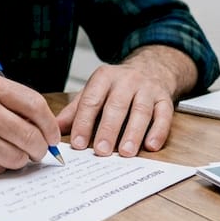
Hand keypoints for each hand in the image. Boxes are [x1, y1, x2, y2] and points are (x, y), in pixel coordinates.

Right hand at [0, 72, 61, 176]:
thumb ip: (10, 103)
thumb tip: (46, 128)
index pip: (35, 105)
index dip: (50, 125)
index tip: (53, 136)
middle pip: (31, 135)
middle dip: (40, 148)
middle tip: (39, 151)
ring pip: (17, 157)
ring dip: (19, 160)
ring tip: (8, 152)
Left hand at [56, 45, 196, 156]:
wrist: (152, 68)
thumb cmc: (117, 87)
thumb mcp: (94, 91)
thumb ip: (76, 110)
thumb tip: (54, 129)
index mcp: (104, 77)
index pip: (92, 100)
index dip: (84, 122)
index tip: (78, 144)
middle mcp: (127, 80)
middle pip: (117, 105)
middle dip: (108, 129)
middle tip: (101, 151)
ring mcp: (148, 89)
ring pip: (141, 111)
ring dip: (133, 133)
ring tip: (125, 152)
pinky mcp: (165, 99)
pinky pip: (164, 115)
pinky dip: (158, 131)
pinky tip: (151, 146)